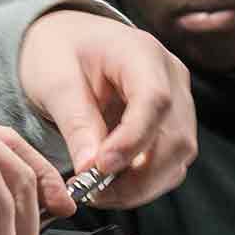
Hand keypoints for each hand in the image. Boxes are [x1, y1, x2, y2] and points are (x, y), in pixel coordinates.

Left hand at [15, 9, 195, 209]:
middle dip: (136, 176)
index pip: (154, 100)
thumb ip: (76, 123)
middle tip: (92, 192)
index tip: (101, 167)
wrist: (69, 41)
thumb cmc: (61, 51)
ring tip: (97, 192)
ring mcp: (179, 102)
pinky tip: (112, 186)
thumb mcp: (55, 81)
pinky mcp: (173, 125)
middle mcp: (171, 77)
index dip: (132, 140)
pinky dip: (143, 183)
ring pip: (177, 157)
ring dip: (141, 185)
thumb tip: (89, 168)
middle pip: (174, 137)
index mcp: (141, 52)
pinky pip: (170, 163)